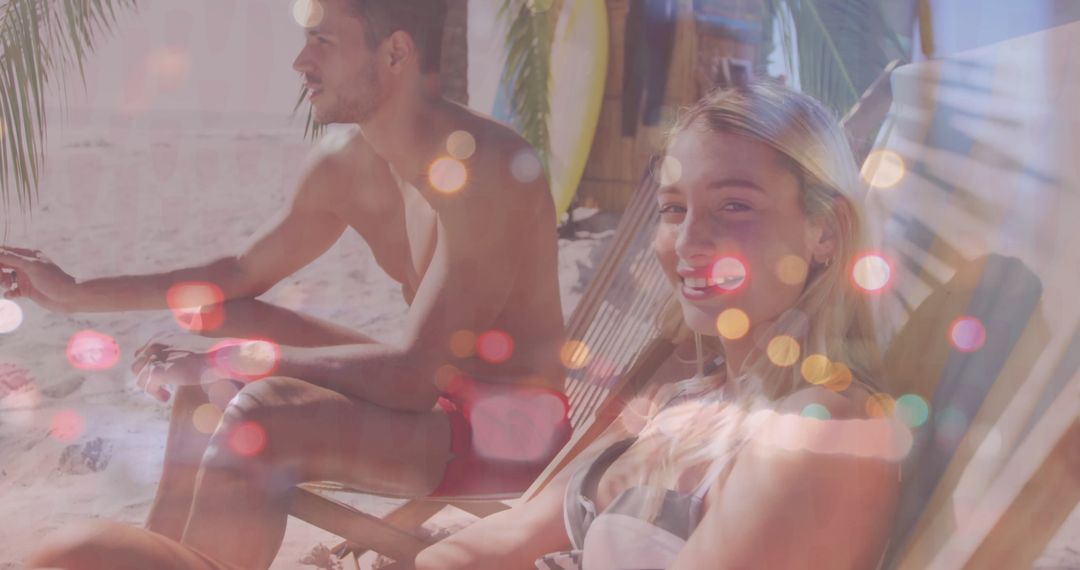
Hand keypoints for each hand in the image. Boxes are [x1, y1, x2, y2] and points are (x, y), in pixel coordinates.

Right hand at [0, 247, 77, 311]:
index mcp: (27, 255)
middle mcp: (26, 265)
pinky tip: (10, 295)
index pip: (4, 252)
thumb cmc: (53, 279)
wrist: (69, 297)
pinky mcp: (27, 291)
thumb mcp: (32, 266)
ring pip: (5, 277)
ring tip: (8, 286)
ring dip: (2, 281)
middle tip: (2, 280)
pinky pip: (12, 290)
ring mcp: (26, 278)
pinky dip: (8, 292)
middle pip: (3, 264)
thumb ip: (13, 258)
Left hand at [132, 334, 276, 401]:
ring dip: (151, 387)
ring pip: (140, 377)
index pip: (143, 352)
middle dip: (147, 378)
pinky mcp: (157, 372)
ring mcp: (154, 358)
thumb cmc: (211, 354)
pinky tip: (167, 397)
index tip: (161, 377)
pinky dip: (156, 393)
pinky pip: (147, 386)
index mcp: (162, 337)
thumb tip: (174, 365)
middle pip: (137, 365)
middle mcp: (154, 345)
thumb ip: (177, 353)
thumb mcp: (190, 348)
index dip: (149, 367)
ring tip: (164, 394)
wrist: (217, 358)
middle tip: (161, 387)